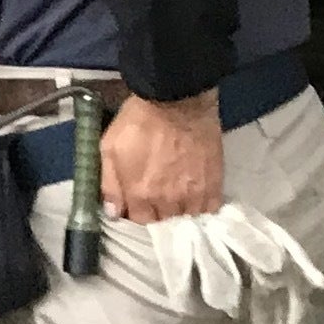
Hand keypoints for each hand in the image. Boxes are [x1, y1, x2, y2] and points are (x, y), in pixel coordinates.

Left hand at [101, 91, 223, 223]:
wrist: (178, 100)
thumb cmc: (139, 121)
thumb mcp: (109, 148)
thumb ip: (109, 184)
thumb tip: (112, 213)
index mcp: (140, 194)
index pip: (139, 222)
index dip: (136, 213)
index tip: (136, 204)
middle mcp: (168, 201)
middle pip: (163, 223)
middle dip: (157, 215)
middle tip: (156, 199)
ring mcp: (194, 195)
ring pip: (187, 219)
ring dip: (180, 213)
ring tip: (176, 200)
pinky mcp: (214, 184)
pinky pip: (209, 209)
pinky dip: (201, 207)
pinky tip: (195, 198)